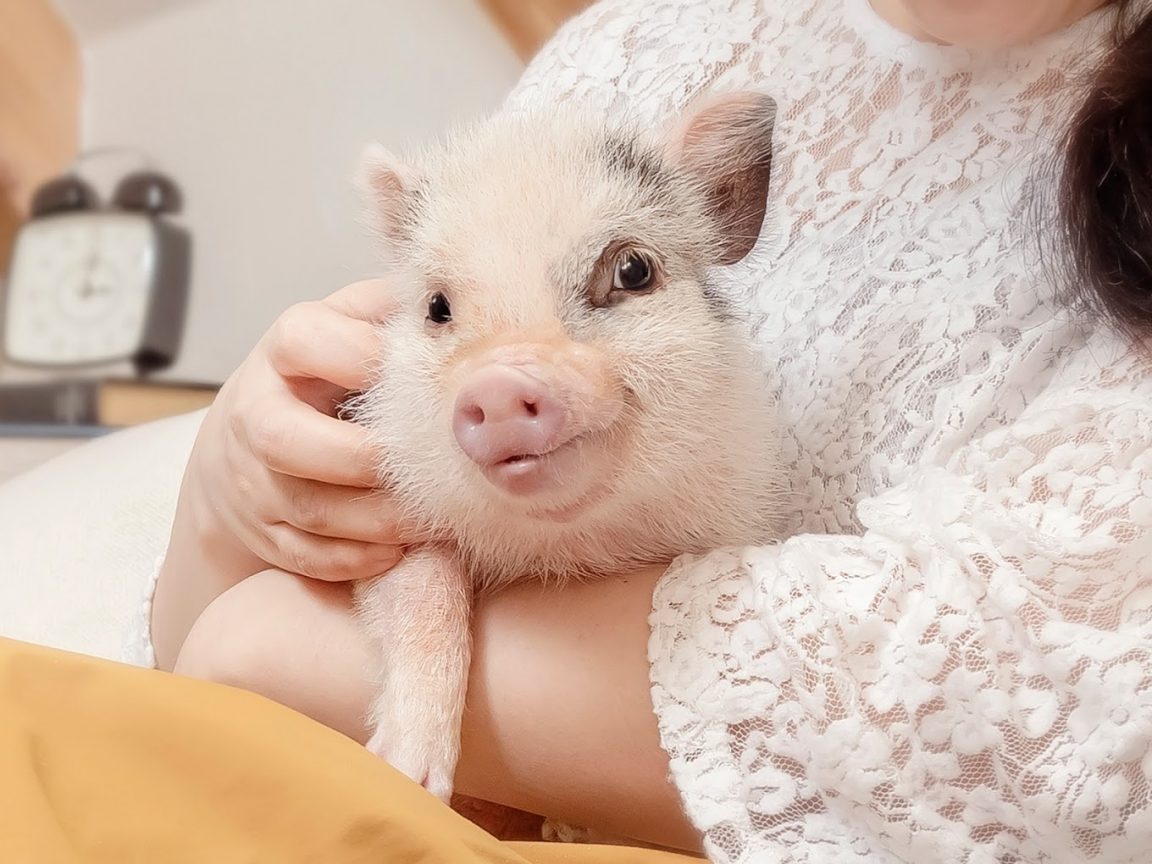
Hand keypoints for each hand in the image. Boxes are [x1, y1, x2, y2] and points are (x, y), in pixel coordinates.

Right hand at [185, 279, 412, 581]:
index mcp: (284, 351)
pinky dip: (357, 559)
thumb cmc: (327, 375)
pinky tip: (402, 549)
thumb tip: (465, 293)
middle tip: (430, 468)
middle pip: (285, 439)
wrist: (250, 443)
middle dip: (364, 459)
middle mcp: (256, 412)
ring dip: (377, 520)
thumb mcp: (350, 325)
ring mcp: (251, 478)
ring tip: (436, 520)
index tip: (420, 375)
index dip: (362, 356)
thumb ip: (392, 309)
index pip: (305, 340)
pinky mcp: (262, 530)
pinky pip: (305, 555)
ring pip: (305, 507)